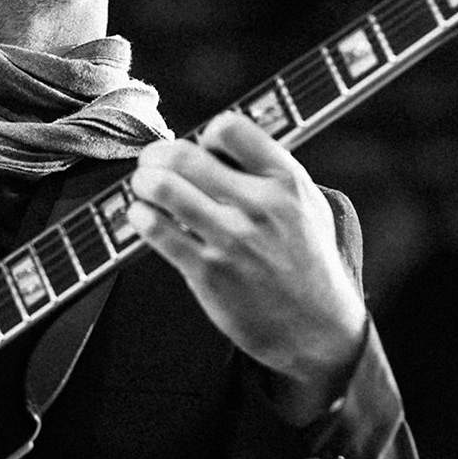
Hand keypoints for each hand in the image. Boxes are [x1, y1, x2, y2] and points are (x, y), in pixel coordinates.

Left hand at [128, 113, 366, 419]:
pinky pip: (156, 231)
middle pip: (185, 155)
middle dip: (157, 155)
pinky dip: (140, 217)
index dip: (206, 135)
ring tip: (143, 187)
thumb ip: (271, 172)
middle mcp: (260, 205)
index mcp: (287, 181)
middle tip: (152, 163)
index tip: (202, 150)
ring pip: (164, 189)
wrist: (317, 330)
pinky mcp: (208, 271)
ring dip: (143, 182)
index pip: (230, 128)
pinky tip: (143, 218)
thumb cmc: (309, 263)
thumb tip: (216, 146)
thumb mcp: (309, 205)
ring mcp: (232, 239)